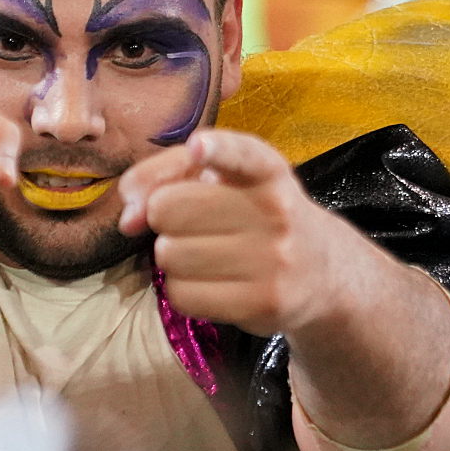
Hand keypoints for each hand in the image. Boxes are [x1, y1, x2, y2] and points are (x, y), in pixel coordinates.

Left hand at [117, 129, 341, 335]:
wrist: (322, 270)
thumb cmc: (256, 213)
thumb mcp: (223, 178)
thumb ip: (164, 175)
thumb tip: (127, 220)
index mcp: (267, 169)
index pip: (243, 154)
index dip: (216, 150)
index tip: (198, 147)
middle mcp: (275, 210)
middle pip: (169, 208)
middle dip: (164, 217)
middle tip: (190, 224)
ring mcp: (272, 259)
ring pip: (170, 255)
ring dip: (171, 255)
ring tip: (203, 253)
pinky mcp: (262, 303)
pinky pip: (181, 294)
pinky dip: (181, 289)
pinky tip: (208, 281)